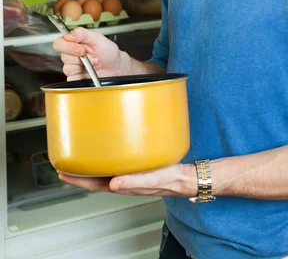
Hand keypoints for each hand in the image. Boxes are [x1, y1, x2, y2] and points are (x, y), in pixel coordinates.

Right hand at [52, 27, 133, 80]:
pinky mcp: (75, 79)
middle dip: (81, 58)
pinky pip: (72, 79)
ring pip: (68, 69)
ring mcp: (73, 68)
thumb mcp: (98, 38)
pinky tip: (90, 73)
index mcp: (74, 43)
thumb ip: (83, 33)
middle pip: (64, 57)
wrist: (116, 67)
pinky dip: (82, 76)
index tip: (81, 49)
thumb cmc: (108, 52)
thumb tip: (69, 35)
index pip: (59, 43)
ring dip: (85, 67)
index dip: (68, 47)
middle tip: (94, 57)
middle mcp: (71, 55)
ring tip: (95, 63)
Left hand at [58, 163, 196, 197]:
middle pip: (94, 175)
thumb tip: (113, 183)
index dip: (76, 178)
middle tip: (66, 159)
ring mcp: (128, 171)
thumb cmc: (170, 180)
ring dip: (91, 161)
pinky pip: (116, 159)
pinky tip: (109, 145)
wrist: (184, 176)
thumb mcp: (150, 180)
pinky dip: (107, 154)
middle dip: (79, 169)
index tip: (62, 171)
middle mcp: (122, 178)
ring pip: (104, 167)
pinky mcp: (136, 163)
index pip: (92, 184)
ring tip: (82, 151)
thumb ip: (132, 182)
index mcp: (122, 185)